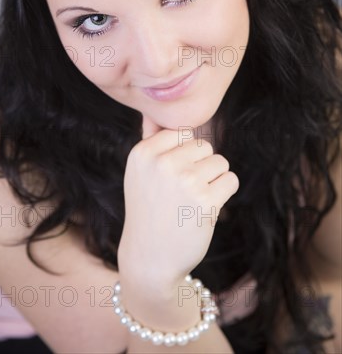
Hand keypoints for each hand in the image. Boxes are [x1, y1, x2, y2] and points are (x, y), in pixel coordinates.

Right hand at [118, 113, 238, 292]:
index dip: (182, 155)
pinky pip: (230, 180)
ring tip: (192, 201)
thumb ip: (150, 139)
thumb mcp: (139, 172)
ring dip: (213, 180)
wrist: (150, 258)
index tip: (169, 178)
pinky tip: (205, 209)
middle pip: (204, 145)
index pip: (183, 133)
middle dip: (200, 166)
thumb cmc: (148, 209)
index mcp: (143, 152)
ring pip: (220, 161)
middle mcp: (163, 163)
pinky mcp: (206, 201)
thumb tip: (155, 111)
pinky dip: (223, 193)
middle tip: (181, 193)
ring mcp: (185, 181)